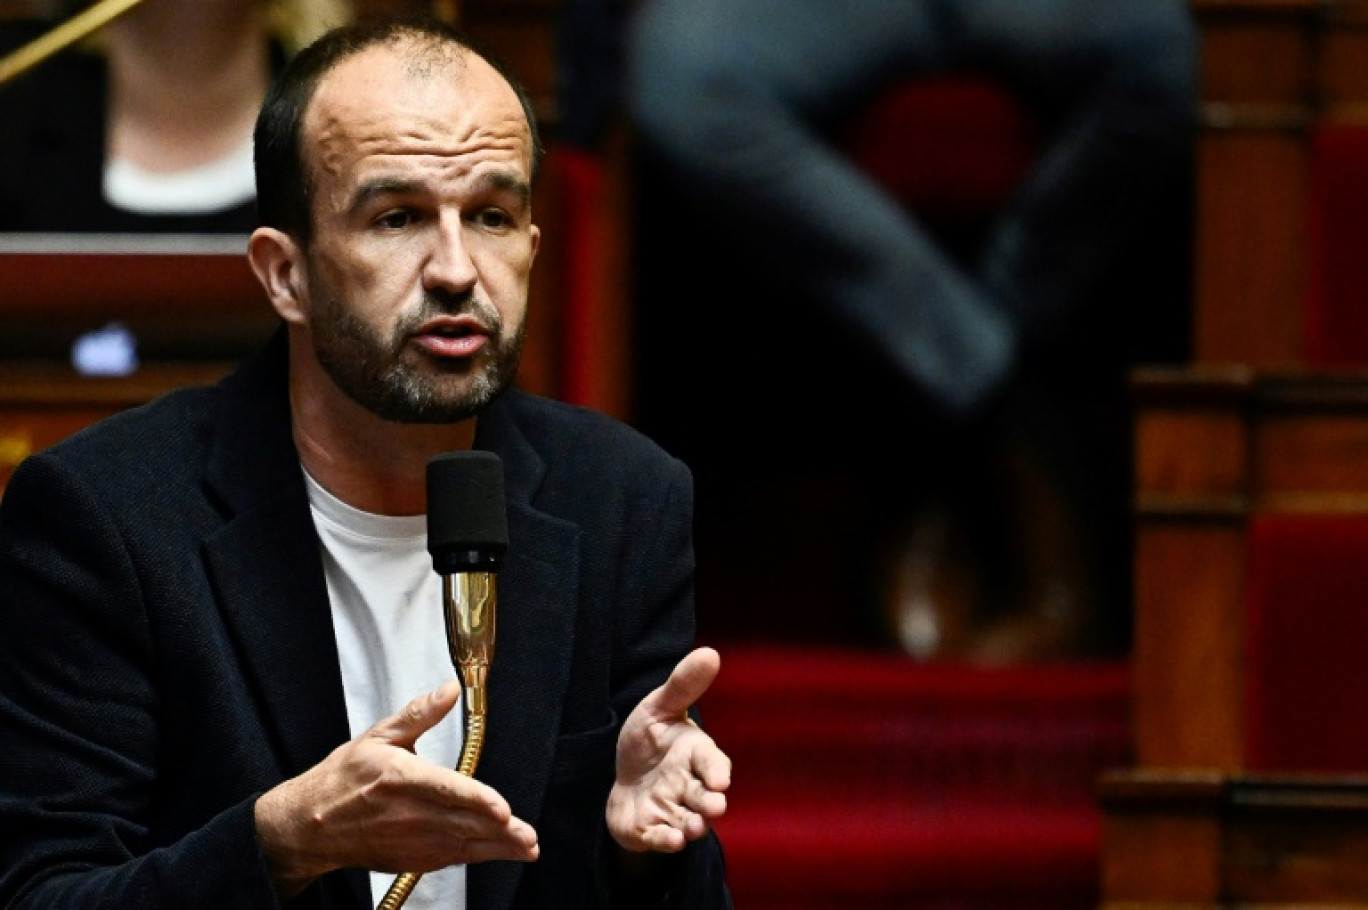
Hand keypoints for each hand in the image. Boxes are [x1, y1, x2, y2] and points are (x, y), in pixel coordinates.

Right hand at [254, 680, 538, 898]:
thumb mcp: (378, 736)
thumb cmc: (343, 778)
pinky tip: (501, 852)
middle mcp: (407, 813)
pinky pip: (450, 859)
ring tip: (525, 847)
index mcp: (400, 778)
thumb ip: (418, 714)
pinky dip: (477, 856)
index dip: (476, 801)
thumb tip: (449, 689)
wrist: (310, 825)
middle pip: (461, 824)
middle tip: (528, 836)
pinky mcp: (411, 858)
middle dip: (499, 832)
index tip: (501, 809)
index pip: (445, 790)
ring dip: (497, 849)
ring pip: (461, 846)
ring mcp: (410, 840)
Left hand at [606, 647, 730, 852]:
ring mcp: (673, 811)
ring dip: (693, 827)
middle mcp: (690, 785)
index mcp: (695, 754)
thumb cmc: (649, 740)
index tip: (720, 780)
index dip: (717, 771)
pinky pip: (662, 839)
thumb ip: (682, 686)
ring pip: (690, 822)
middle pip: (706, 797)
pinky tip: (668, 839)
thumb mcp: (658, 709)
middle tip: (713, 807)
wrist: (624, 777)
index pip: (713, 762)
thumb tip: (711, 652)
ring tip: (692, 828)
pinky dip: (666, 841)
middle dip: (711, 804)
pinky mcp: (652, 831)